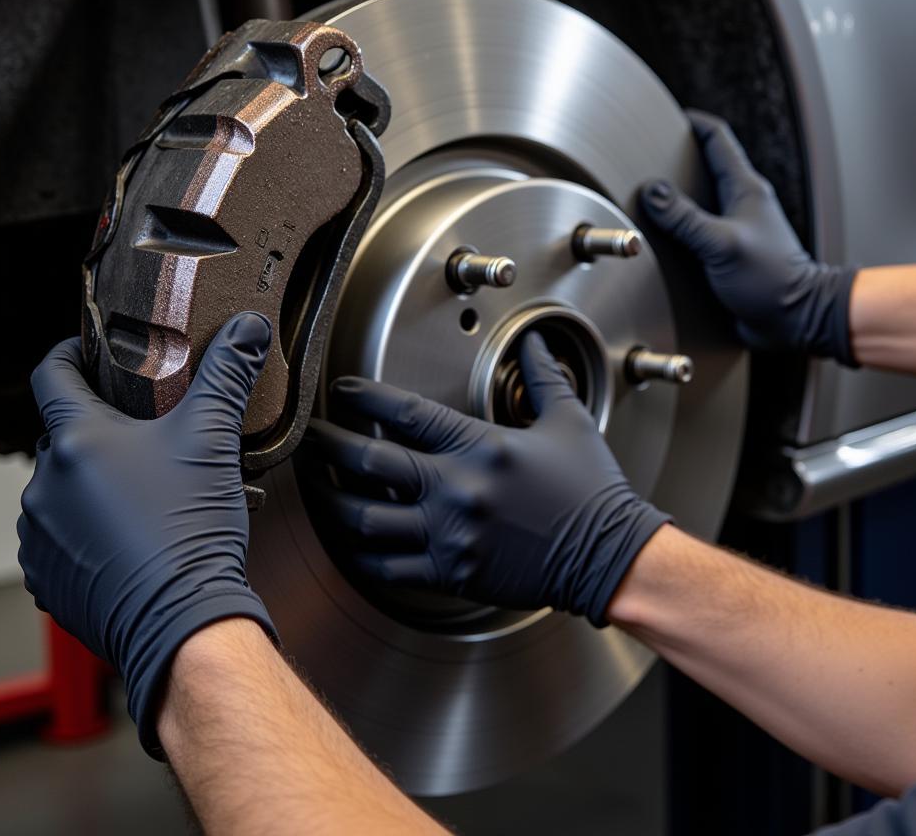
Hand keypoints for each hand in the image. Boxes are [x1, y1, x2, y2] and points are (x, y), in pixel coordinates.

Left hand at [18, 312, 277, 755]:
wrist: (183, 619)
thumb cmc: (191, 530)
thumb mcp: (214, 437)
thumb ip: (228, 373)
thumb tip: (247, 328)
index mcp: (78, 439)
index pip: (51, 373)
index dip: (68, 353)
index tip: (84, 352)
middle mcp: (46, 484)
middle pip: (65, 434)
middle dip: (101, 430)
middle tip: (148, 437)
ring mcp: (42, 534)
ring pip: (63, 488)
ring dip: (93, 484)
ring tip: (146, 496)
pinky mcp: (49, 576)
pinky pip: (61, 537)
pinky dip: (88, 530)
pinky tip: (131, 535)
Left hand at [306, 332, 669, 625]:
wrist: (607, 557)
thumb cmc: (590, 491)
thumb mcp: (569, 422)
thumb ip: (544, 378)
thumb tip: (533, 343)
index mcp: (481, 448)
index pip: (406, 413)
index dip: (365, 396)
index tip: (343, 389)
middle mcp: (457, 490)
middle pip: (369, 462)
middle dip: (328, 445)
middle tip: (307, 436)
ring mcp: (450, 535)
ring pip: (366, 520)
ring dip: (333, 501)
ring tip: (316, 487)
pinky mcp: (452, 573)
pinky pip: (389, 568)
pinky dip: (361, 555)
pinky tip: (349, 543)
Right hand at [641, 110, 857, 364]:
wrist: (794, 319)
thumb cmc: (771, 279)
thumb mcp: (720, 243)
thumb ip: (685, 218)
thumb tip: (653, 191)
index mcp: (745, 189)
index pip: (718, 139)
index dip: (693, 124)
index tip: (667, 117)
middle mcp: (741, 203)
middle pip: (706, 166)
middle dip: (677, 159)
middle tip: (648, 156)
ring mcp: (736, 227)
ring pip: (701, 200)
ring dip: (677, 196)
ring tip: (648, 195)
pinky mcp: (729, 252)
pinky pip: (700, 230)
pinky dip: (681, 226)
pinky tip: (663, 237)